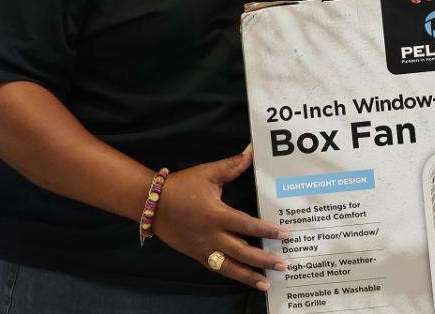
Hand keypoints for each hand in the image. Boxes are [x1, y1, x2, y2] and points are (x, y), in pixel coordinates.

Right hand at [151, 146, 288, 289]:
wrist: (150, 203)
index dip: (266, 230)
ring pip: (229, 267)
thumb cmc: (181, 186)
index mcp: (216, 215)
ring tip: (267, 284)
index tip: (284, 234)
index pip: (246, 225)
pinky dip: (232, 274)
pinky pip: (217, 267)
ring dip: (249, 276)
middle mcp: (211, 235)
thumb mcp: (208, 173)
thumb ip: (233, 166)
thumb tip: (252, 150)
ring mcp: (203, 248)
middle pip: (242, 252)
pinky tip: (246, 279)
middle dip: (263, 259)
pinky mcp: (196, 255)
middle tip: (283, 264)